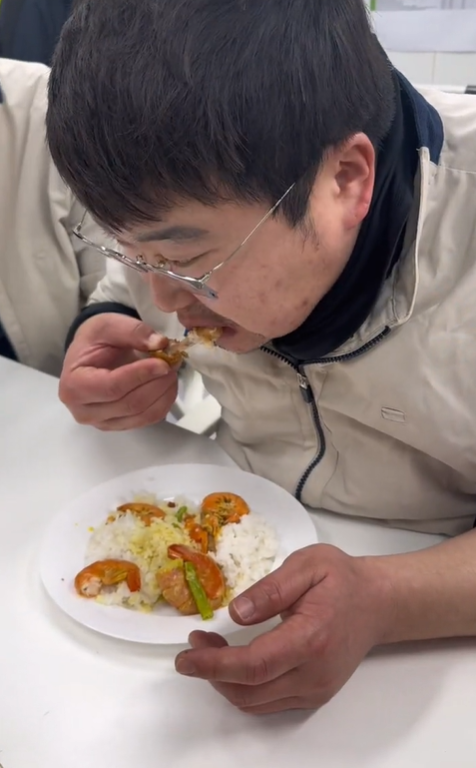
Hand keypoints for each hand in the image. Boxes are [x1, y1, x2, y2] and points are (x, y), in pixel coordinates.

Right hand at [59, 313, 177, 429]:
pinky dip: (164, 403)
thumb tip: (160, 343)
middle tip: (172, 364)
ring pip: (142, 414)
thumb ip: (133, 331)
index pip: (112, 387)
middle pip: (129, 404)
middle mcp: (84, 411)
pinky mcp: (119, 426)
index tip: (162, 363)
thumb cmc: (94, 341)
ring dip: (164, 394)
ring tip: (172, 372)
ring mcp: (102, 423)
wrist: (90, 356)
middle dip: (156, 383)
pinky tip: (168, 385)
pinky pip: (148, 420)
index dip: (141, 375)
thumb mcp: (108, 325)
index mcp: (74, 385)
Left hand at [175, 545, 392, 713]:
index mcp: (311, 639)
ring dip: (224, 681)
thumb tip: (236, 613)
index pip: (254, 665)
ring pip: (255, 703)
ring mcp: (315, 690)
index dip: (214, 665)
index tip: (186, 656)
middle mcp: (314, 674)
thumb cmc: (342, 580)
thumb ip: (271, 589)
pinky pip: (268, 703)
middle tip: (195, 643)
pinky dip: (243, 687)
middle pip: (249, 691)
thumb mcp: (307, 565)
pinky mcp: (313, 695)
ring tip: (210, 649)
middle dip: (211, 672)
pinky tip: (234, 661)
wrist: (377, 603)